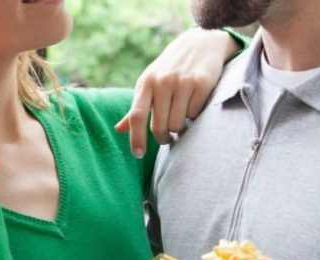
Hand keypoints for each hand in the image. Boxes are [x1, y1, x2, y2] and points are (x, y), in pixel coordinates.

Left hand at [115, 28, 240, 157]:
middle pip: (159, 126)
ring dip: (180, 127)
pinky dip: (194, 115)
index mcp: (145, 83)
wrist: (200, 44)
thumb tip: (118, 130)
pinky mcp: (201, 83)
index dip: (136, 138)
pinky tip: (194, 103)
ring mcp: (182, 82)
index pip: (136, 116)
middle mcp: (162, 82)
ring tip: (181, 117)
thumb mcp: (150, 83)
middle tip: (166, 137)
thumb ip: (135, 108)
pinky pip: (194, 115)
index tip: (138, 154)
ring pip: (178, 124)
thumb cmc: (169, 69)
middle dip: (163, 137)